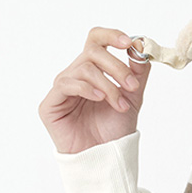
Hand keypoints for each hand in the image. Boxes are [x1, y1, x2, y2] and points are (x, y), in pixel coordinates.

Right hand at [39, 27, 150, 153]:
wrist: (105, 157)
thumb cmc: (114, 129)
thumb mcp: (133, 97)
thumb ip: (137, 71)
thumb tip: (141, 46)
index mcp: (93, 69)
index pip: (96, 39)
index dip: (111, 35)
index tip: (129, 43)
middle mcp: (76, 74)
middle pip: (92, 51)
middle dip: (116, 67)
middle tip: (132, 86)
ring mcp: (62, 87)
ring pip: (84, 69)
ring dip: (108, 86)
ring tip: (120, 106)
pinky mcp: (50, 103)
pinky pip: (67, 84)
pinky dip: (87, 89)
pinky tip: (100, 99)